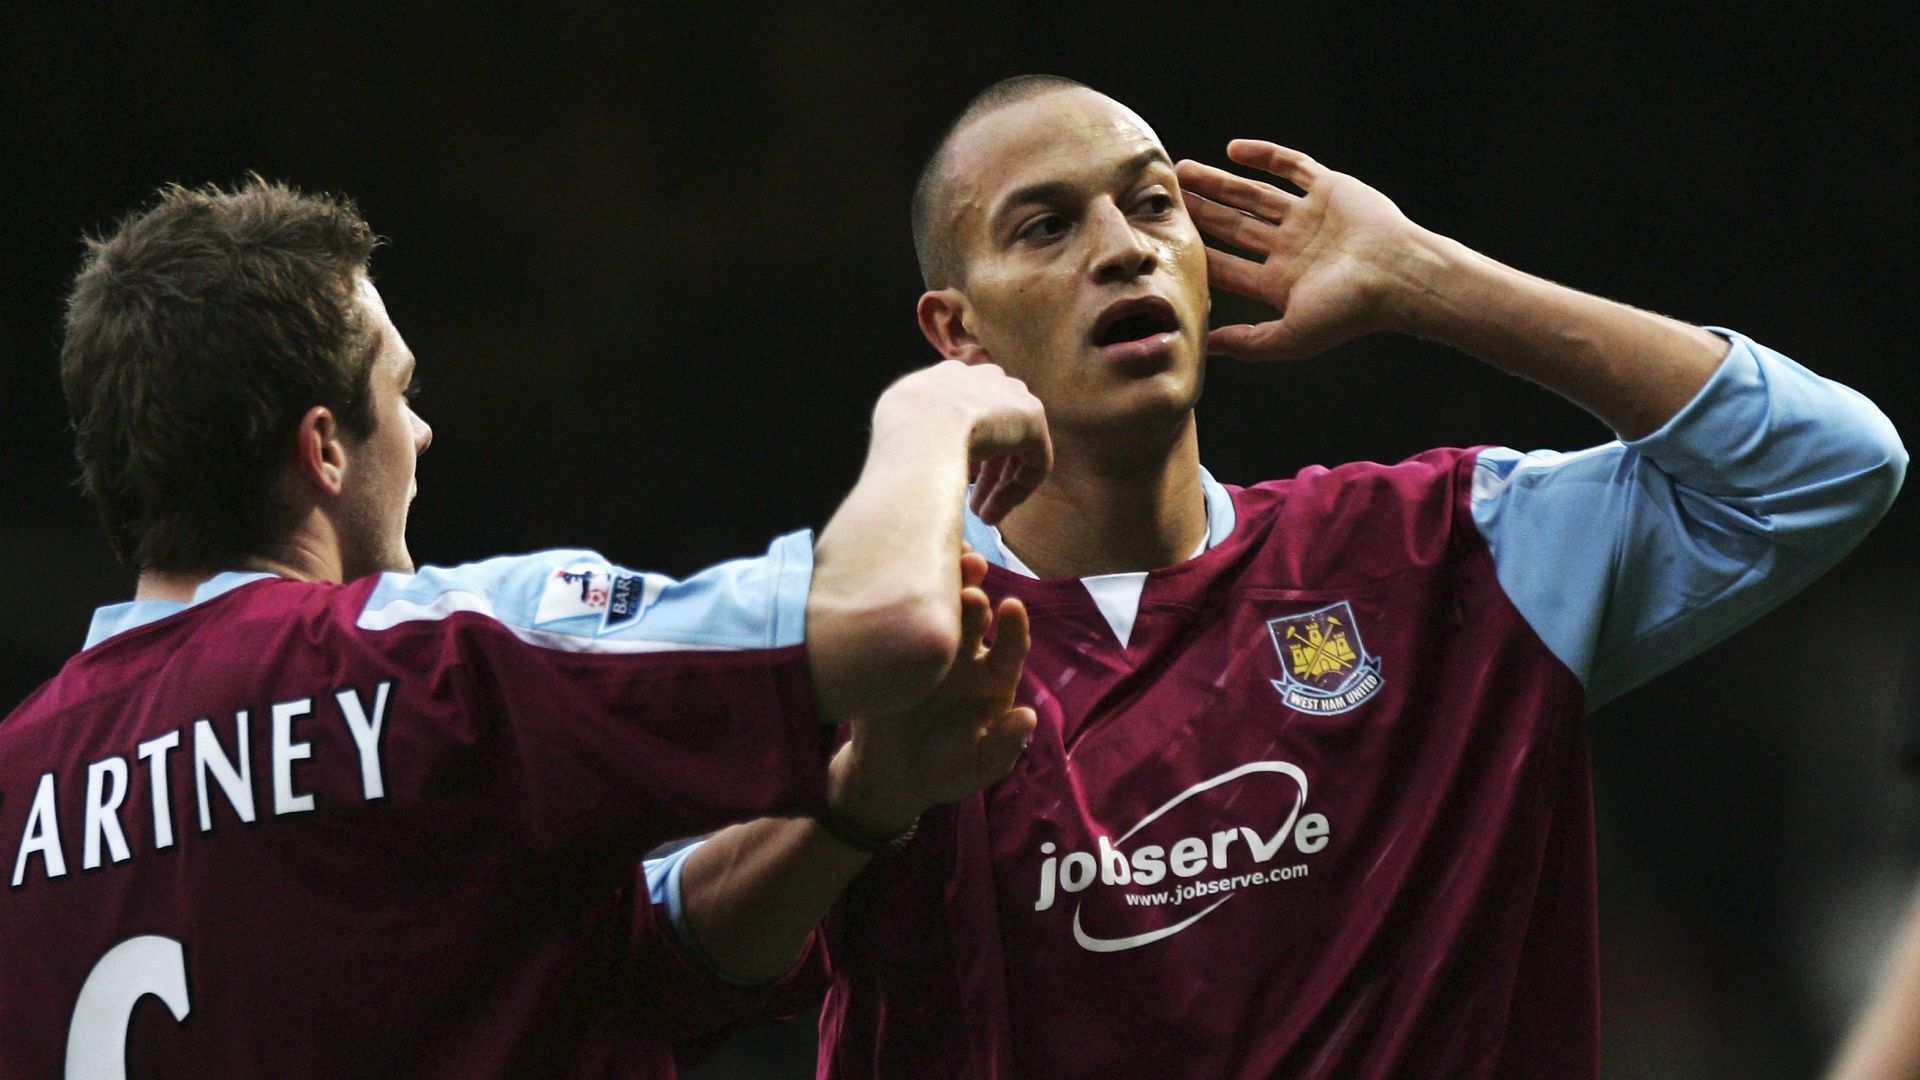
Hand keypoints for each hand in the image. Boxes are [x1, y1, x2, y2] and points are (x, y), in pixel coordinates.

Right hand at [827, 550, 1037, 836]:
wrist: (893, 779)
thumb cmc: (947, 773)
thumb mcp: (980, 767)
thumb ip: (1005, 745)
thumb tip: (1028, 717)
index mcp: (993, 679)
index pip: (1010, 646)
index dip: (1013, 627)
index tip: (1012, 607)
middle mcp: (965, 657)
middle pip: (974, 619)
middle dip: (974, 600)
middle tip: (970, 592)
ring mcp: (928, 651)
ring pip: (938, 613)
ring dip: (943, 591)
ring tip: (942, 574)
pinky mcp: (894, 654)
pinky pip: (898, 625)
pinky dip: (899, 604)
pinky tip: (895, 585)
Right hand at [881, 360, 1051, 524]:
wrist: (919, 431)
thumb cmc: (898, 438)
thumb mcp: (894, 427)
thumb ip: (915, 436)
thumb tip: (922, 466)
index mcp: (946, 378)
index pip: (963, 410)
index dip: (959, 448)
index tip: (950, 477)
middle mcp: (980, 379)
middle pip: (992, 427)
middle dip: (984, 471)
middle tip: (971, 505)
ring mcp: (1008, 395)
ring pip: (1012, 448)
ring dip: (997, 487)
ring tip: (982, 517)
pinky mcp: (1031, 418)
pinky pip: (1032, 461)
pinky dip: (1015, 491)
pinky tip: (993, 515)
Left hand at [1176, 140, 1420, 361]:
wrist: (1397, 274)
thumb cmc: (1348, 311)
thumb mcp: (1291, 337)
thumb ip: (1247, 342)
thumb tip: (1203, 346)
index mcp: (1281, 282)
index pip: (1228, 267)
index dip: (1197, 256)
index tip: (1164, 244)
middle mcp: (1292, 247)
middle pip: (1234, 226)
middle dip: (1201, 212)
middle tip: (1167, 197)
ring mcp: (1309, 216)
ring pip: (1254, 195)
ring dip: (1219, 183)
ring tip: (1184, 170)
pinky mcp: (1329, 188)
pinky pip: (1292, 166)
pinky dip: (1264, 156)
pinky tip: (1233, 150)